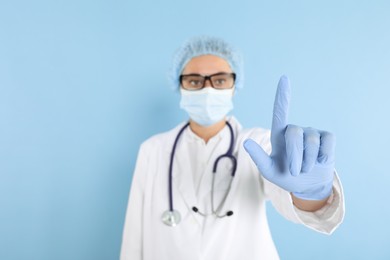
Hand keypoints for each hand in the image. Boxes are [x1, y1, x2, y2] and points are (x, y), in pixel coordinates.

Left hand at [243, 76, 334, 199]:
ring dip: (308, 162)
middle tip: (294, 171)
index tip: (284, 78)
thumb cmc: (285, 176)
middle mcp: (295, 129)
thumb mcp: (269, 171)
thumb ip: (258, 158)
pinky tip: (320, 161)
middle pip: (295, 134)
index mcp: (279, 134)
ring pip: (311, 143)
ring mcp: (312, 132)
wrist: (307, 185)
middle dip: (294, 157)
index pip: (280, 111)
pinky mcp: (326, 137)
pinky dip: (323, 157)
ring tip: (305, 168)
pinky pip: (327, 143)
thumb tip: (246, 142)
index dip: (283, 95)